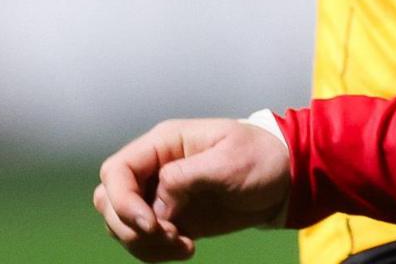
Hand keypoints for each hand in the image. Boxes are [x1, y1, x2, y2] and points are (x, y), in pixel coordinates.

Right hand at [95, 117, 289, 259]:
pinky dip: (156, 252)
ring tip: (184, 245)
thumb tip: (157, 205)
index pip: (116, 171)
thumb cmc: (260, 158)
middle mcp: (154, 169)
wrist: (285, 178)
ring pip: (122, 224)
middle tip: (172, 236)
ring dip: (144, 244)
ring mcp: (160, 195)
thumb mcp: (228, 162)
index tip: (151, 224)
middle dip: (131, 227)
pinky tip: (188, 249)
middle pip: (109, 201)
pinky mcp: (172, 218)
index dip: (122, 201)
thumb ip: (186, 177)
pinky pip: (144, 240)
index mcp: (163, 144)